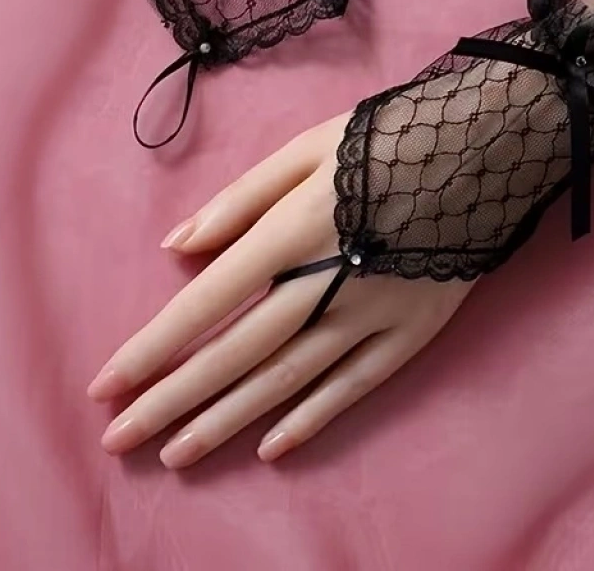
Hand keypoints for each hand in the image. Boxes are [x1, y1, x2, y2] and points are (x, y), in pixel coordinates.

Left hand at [87, 114, 474, 466]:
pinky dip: (313, 417)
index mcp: (295, 229)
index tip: (105, 385)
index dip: (153, 347)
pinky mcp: (415, 330)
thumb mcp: (308, 146)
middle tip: (121, 440)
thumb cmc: (388, 138)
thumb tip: (177, 245)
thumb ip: (241, 198)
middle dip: (174, 399)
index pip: (208, 300)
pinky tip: (271, 447)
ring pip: (290, 378)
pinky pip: (357, 384)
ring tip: (177, 454)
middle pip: (239, 352)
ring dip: (229, 418)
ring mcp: (375, 312)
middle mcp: (329, 280)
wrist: (487, 145)